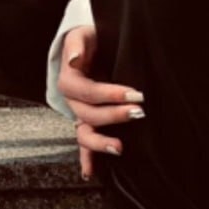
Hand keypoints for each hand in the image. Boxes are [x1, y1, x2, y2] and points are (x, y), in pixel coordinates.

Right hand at [58, 25, 145, 178]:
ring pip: (84, 134)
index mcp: (69, 79)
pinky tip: (91, 173)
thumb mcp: (82, 35)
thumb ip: (76, 44)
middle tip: (139, 112)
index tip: (134, 94)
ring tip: (120, 148)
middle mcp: (72, 100)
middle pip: (87, 114)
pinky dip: (86, 159)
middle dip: (113, 115)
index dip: (108, 94)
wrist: (92, 44)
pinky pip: (84, 143)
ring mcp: (79, 113)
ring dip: (100, 143)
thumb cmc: (90, 39)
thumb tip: (73, 60)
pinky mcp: (87, 121)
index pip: (87, 91)